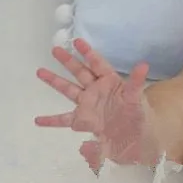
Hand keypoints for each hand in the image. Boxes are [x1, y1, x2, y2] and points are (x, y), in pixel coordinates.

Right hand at [35, 38, 162, 172]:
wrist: (139, 142)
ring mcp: (89, 106)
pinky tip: (38, 120)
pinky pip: (65, 120)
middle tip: (55, 49)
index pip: (98, 64)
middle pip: (80, 73)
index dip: (88, 53)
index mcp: (111, 84)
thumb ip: (137, 83)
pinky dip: (52, 120)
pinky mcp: (84, 123)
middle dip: (68, 61)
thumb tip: (143, 65)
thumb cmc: (141, 118)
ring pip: (69, 91)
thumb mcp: (139, 100)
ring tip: (40, 71)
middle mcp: (97, 92)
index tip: (77, 41)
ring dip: (55, 81)